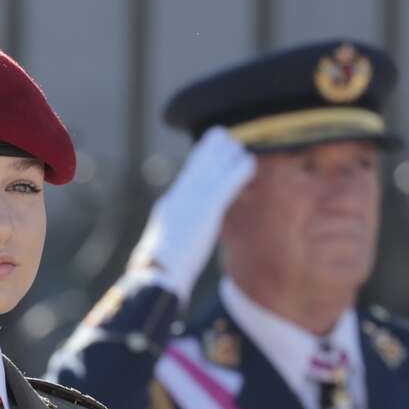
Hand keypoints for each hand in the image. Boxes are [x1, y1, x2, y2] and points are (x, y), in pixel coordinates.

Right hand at [128, 127, 254, 297]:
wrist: (158, 272)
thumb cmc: (158, 270)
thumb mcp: (162, 248)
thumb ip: (170, 239)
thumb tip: (163, 249)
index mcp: (169, 205)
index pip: (185, 177)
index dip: (198, 162)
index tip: (207, 152)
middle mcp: (179, 196)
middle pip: (197, 163)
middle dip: (211, 150)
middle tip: (223, 136)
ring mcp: (193, 200)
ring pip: (212, 166)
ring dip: (227, 155)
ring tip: (240, 148)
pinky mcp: (208, 207)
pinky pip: (227, 182)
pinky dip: (239, 171)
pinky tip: (250, 164)